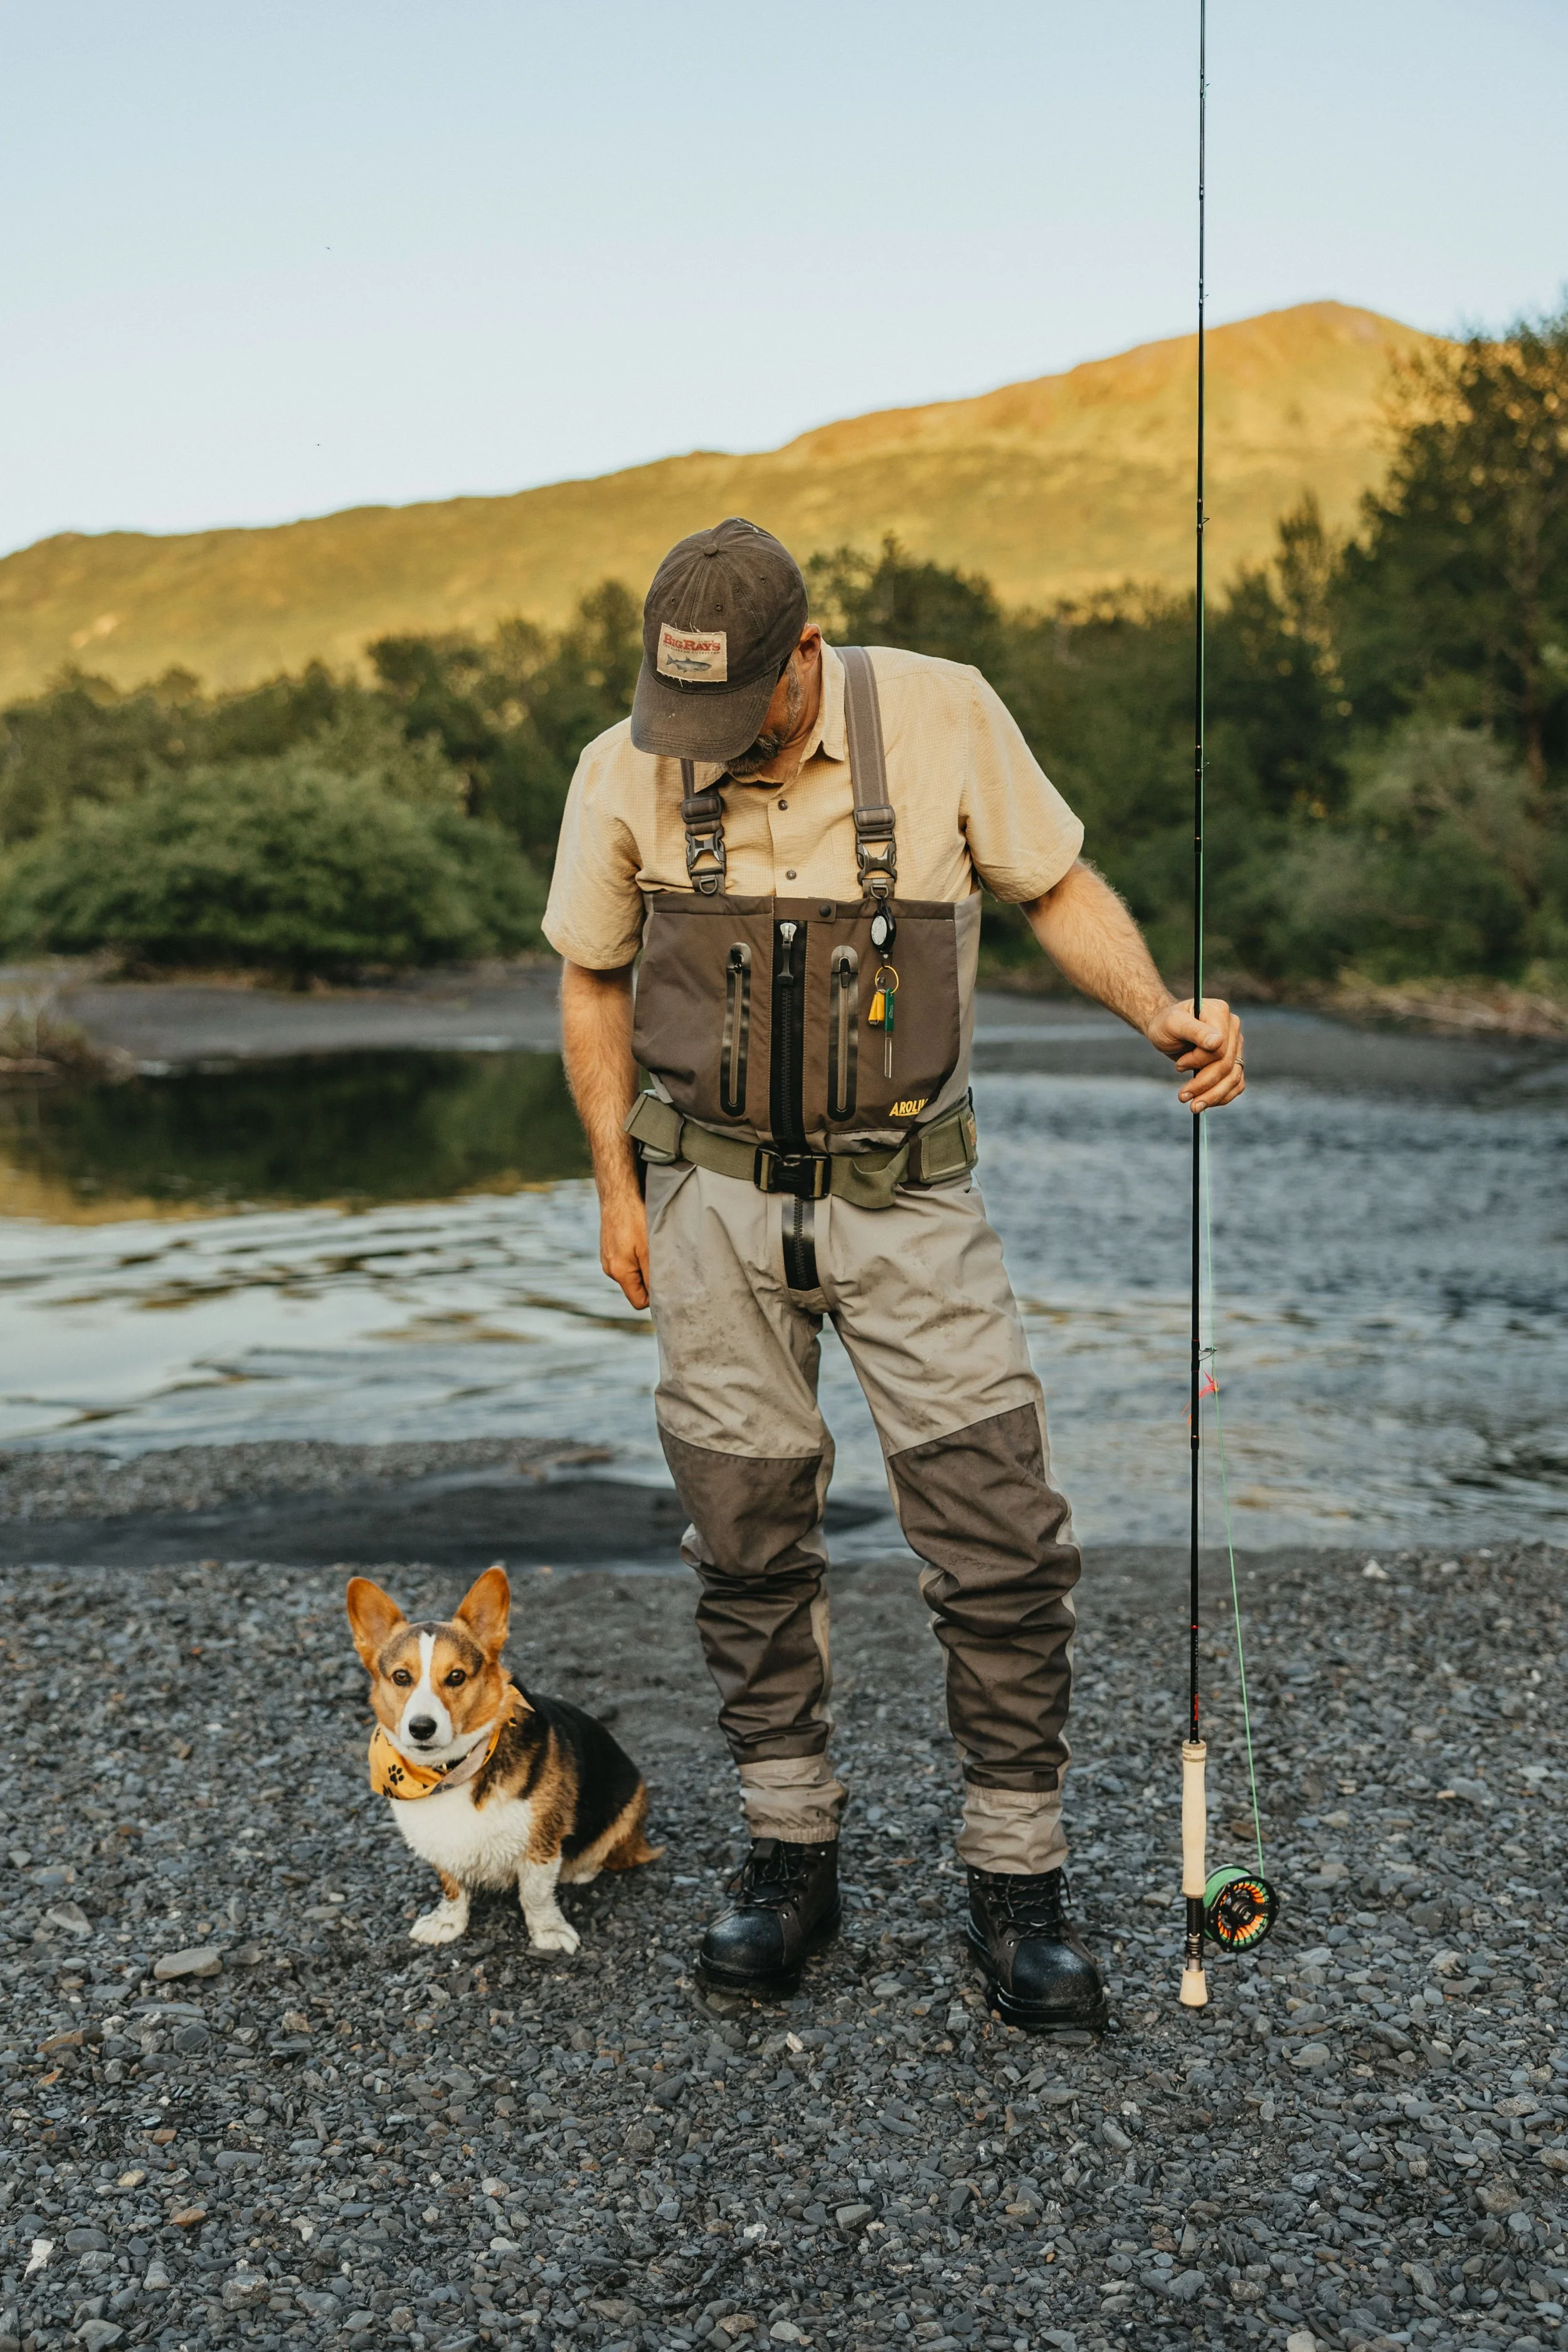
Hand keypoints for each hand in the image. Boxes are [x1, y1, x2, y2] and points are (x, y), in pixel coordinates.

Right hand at [599, 1186, 650, 1308]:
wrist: (618, 1196)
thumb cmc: (634, 1219)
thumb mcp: (648, 1250)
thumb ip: (651, 1275)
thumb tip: (659, 1296)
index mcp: (619, 1273)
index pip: (638, 1302)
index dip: (654, 1298)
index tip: (666, 1283)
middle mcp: (609, 1269)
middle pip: (634, 1289)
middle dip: (648, 1281)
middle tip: (660, 1262)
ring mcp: (607, 1259)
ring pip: (631, 1275)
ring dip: (642, 1267)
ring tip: (649, 1248)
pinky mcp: (608, 1250)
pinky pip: (625, 1263)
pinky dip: (634, 1257)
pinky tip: (639, 1242)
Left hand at [1145, 997, 1244, 1110]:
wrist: (1166, 1029)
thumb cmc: (1167, 1024)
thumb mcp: (1173, 1024)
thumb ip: (1195, 1031)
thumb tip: (1217, 1042)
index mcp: (1219, 1013)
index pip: (1219, 1048)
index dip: (1199, 1061)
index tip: (1179, 1066)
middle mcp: (1233, 1027)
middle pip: (1227, 1065)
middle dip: (1204, 1084)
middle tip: (1182, 1097)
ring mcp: (1236, 1045)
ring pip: (1234, 1077)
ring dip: (1213, 1096)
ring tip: (1193, 1106)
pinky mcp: (1235, 1060)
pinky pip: (1236, 1084)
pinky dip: (1222, 1096)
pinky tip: (1205, 1102)